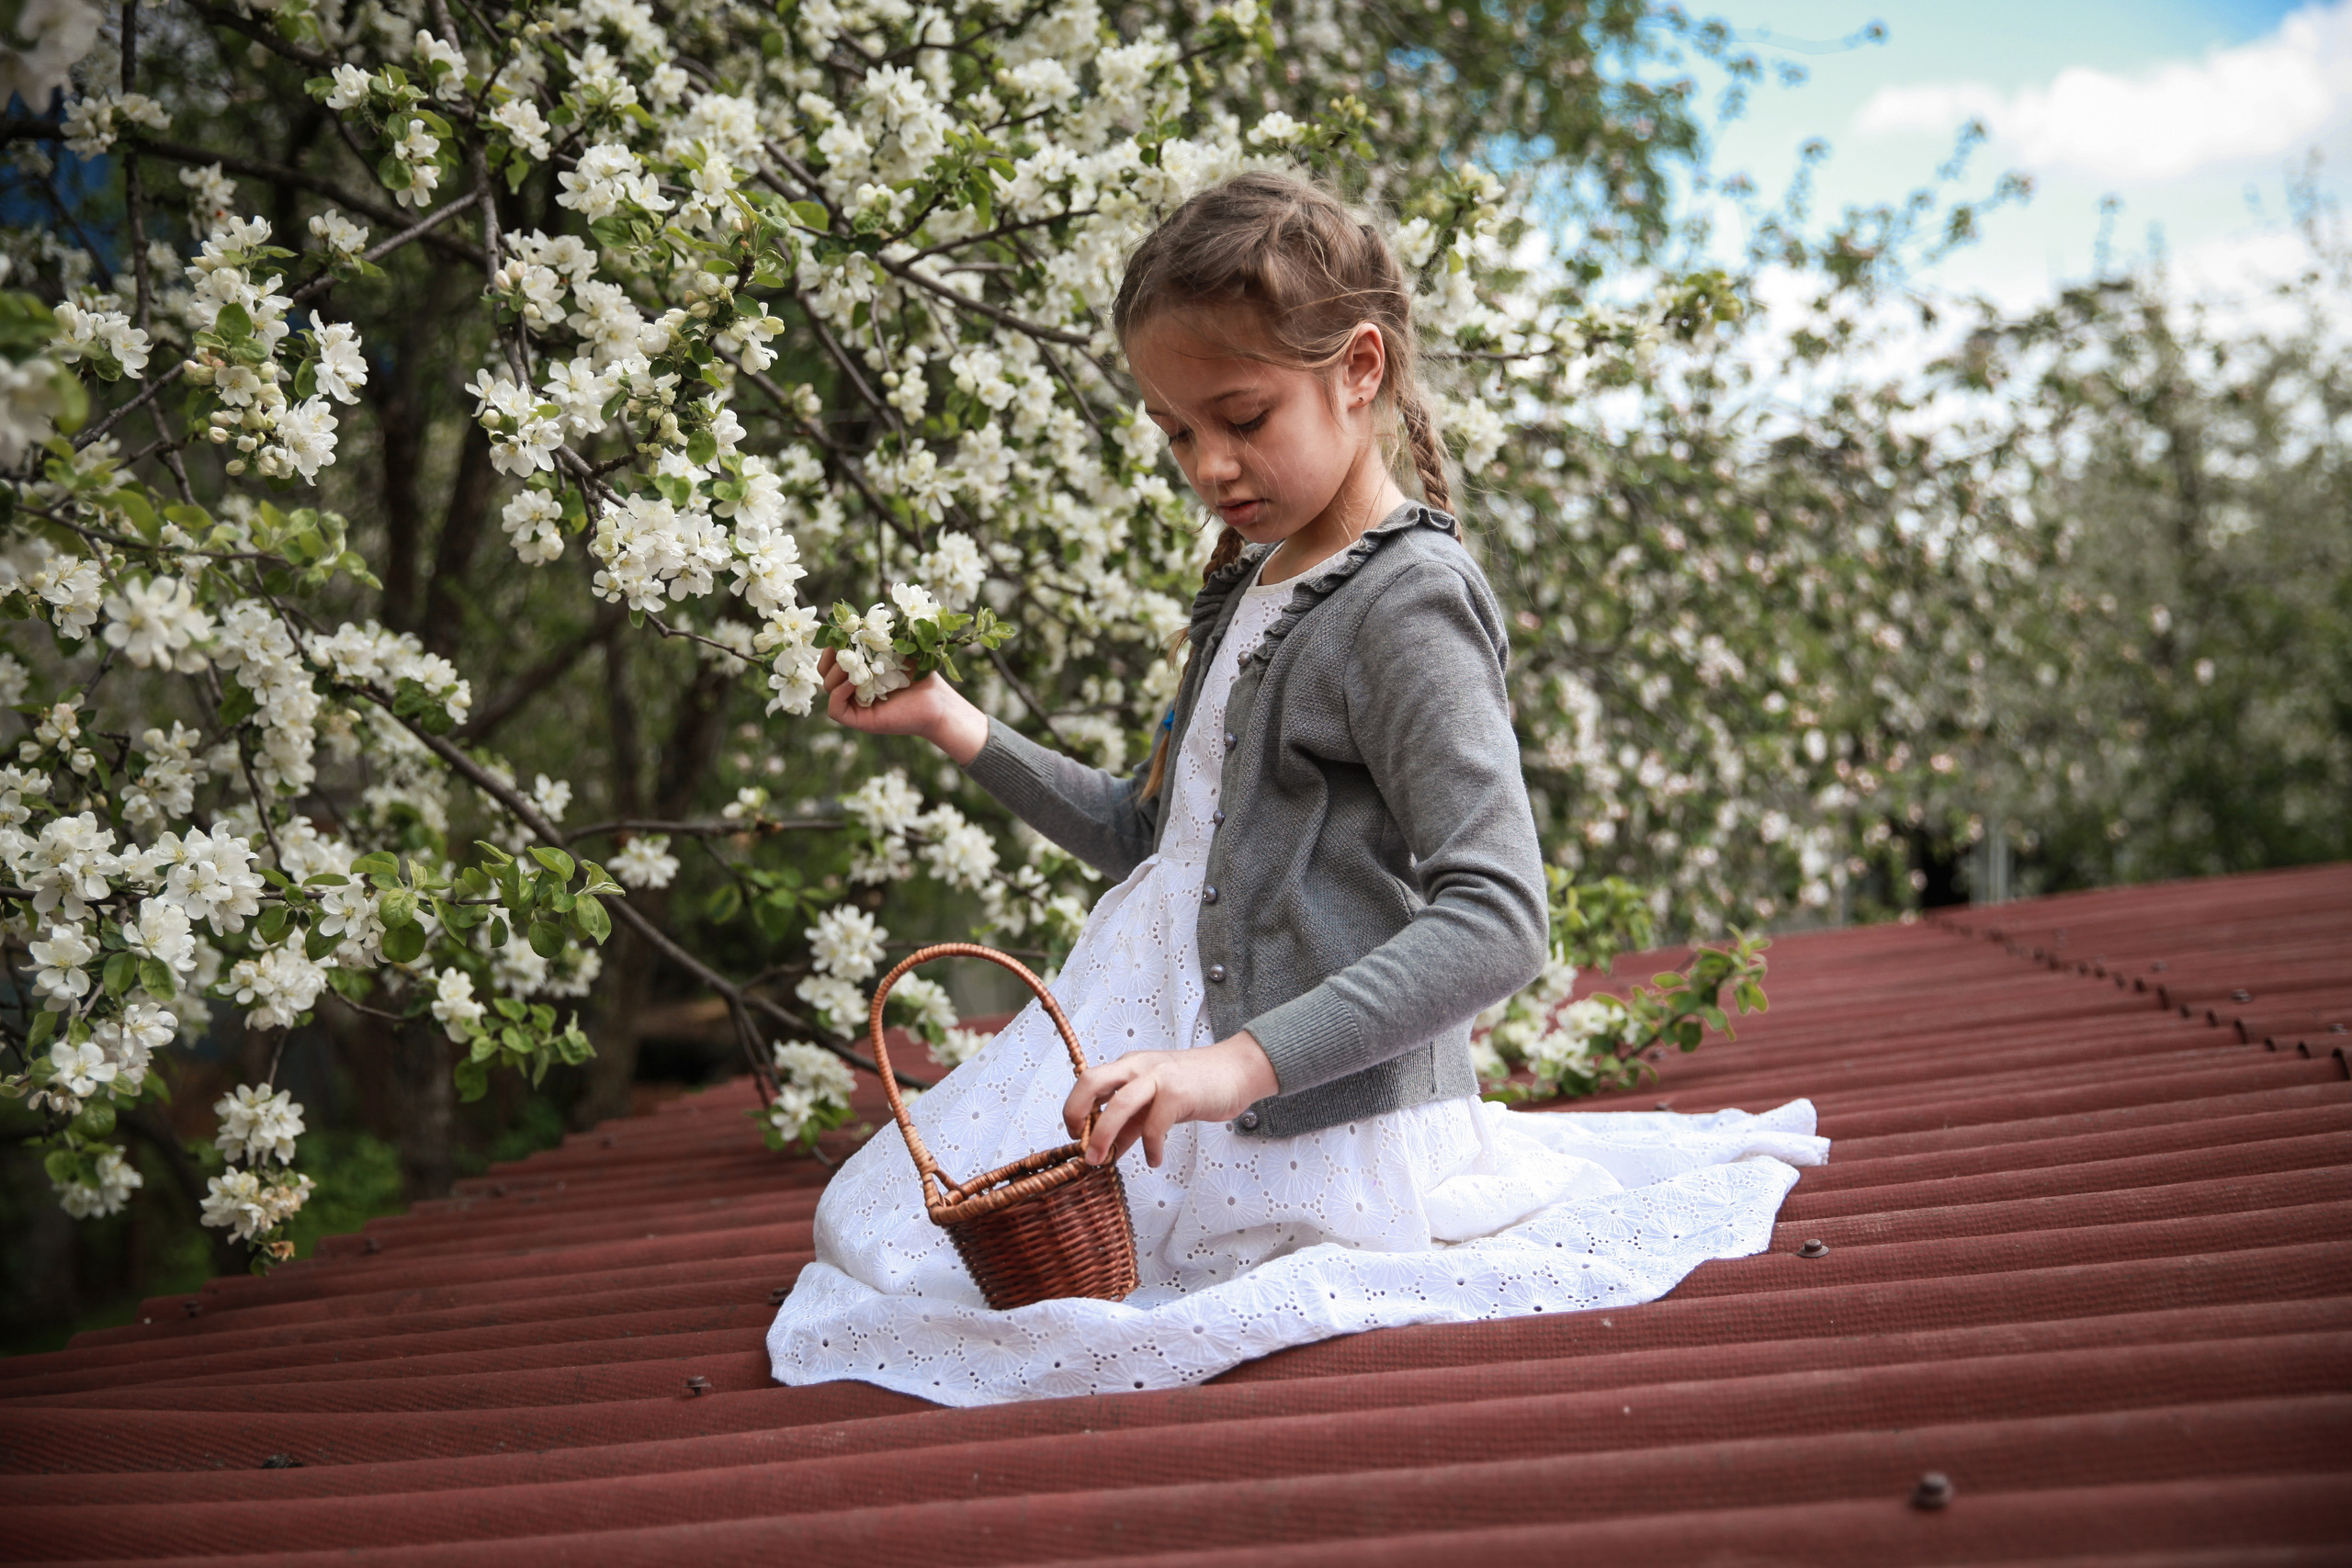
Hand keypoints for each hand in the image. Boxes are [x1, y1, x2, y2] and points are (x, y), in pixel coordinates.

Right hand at [818, 647, 989, 764]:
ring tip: (855, 664)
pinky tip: (854, 681)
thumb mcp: (895, 648)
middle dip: (830, 657)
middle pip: (824, 672)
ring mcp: (855, 704)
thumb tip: (856, 619)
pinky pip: (835, 709)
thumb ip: (875, 636)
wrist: (937, 700)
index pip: (832, 658)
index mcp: (858, 670)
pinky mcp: (859, 720)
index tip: (841, 634)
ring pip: (828, 688)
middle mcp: (853, 688)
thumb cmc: (920, 674)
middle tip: (844, 649)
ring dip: (836, 673)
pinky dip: (839, 693)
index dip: (831, 646)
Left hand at [1063, 1031, 1279, 1167]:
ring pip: (1118, 1104)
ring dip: (1103, 1136)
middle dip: (1076, 1114)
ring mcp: (1158, 1077)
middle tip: (1080, 1145)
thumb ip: (1132, 1122)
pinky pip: (1154, 1126)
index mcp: (1129, 1066)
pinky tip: (1154, 1158)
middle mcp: (1137, 1067)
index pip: (1088, 1082)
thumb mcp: (1157, 1102)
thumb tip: (1109, 1149)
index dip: (1074, 1109)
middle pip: (1091, 1082)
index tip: (1076, 1136)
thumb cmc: (1196, 1085)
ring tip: (1102, 1161)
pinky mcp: (1178, 1093)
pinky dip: (1150, 1148)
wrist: (1237, 1071)